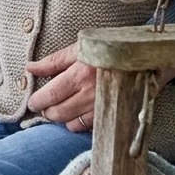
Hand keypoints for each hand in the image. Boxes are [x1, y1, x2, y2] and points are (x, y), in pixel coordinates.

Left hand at [26, 43, 174, 132]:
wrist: (145, 57)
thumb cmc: (110, 48)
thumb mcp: (80, 47)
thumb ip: (53, 61)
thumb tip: (29, 68)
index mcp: (79, 74)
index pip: (50, 94)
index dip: (37, 101)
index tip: (32, 102)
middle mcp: (90, 93)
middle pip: (59, 112)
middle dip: (47, 111)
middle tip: (43, 106)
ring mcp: (102, 106)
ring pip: (72, 123)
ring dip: (61, 119)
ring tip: (58, 110)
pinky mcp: (113, 114)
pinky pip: (89, 127)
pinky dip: (77, 124)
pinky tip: (74, 116)